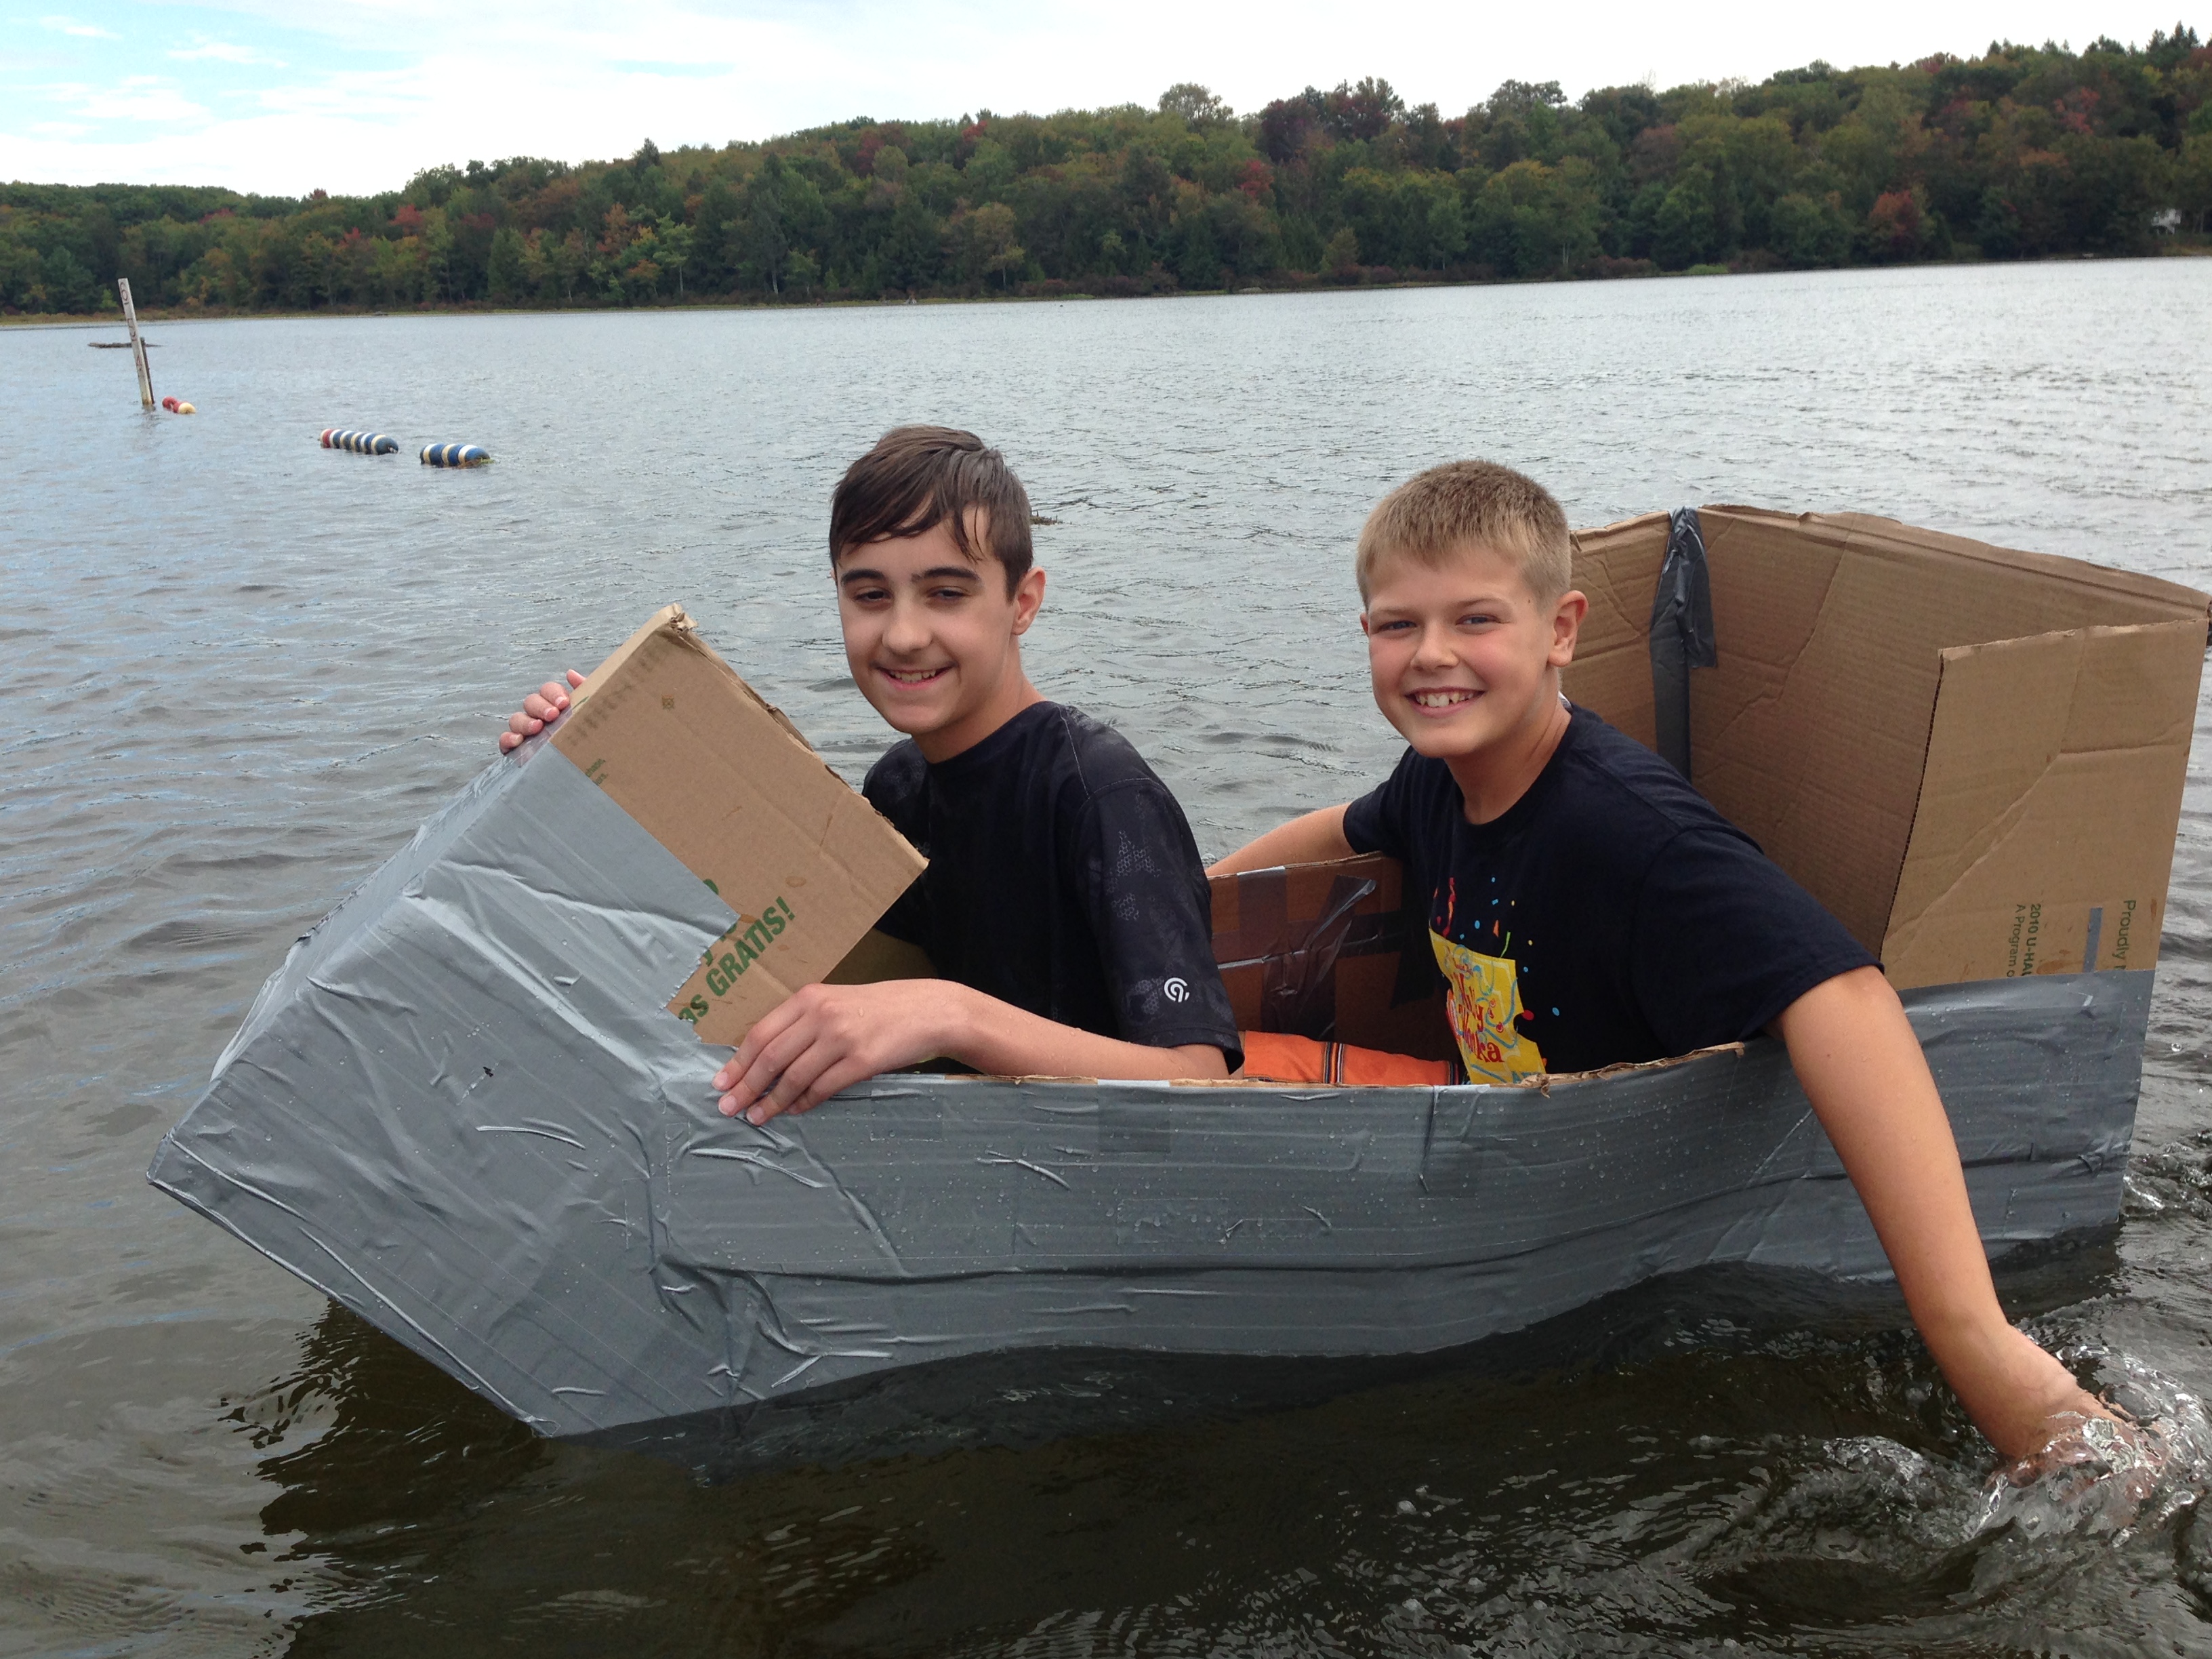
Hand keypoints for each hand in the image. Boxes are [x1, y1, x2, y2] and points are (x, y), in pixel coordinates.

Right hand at [498, 670, 584, 751]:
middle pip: (531, 701)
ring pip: (516, 718)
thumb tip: (571, 673)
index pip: (548, 690)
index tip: (563, 703)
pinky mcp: (517, 750)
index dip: (553, 693)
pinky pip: (504, 740)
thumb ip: (586, 692)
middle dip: (540, 706)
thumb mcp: (592, 716)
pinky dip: (507, 738)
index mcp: (557, 706)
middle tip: (553, 716)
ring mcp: (527, 733)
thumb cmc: (591, 739)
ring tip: (537, 729)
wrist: (589, 774)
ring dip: (525, 721)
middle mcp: (540, 716)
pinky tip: (518, 741)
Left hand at [712, 980, 967, 1124]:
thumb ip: (804, 1023)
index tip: (720, 1084)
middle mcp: (821, 1014)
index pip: (761, 1033)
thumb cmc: (879, 1008)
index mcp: (810, 997)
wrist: (927, 1010)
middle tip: (728, 1108)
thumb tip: (766, 1059)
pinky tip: (794, 1110)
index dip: (737, 1062)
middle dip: (745, 1086)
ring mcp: (841, 1038)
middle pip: (770, 1056)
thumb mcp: (836, 1002)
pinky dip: (803, 1102)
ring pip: (793, 1076)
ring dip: (771, 1101)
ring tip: (757, 1117)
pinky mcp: (861, 1061)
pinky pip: (822, 1088)